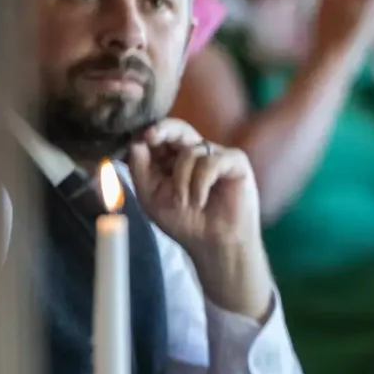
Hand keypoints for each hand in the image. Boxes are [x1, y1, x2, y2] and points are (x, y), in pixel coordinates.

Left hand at [128, 120, 258, 252]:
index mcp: (175, 158)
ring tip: (186, 203)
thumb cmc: (184, 223)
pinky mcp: (236, 162)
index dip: (148, 133)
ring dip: (182, 180)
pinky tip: (200, 201)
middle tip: (151, 136)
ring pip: (192, 152)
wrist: (214, 245)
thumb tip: (136, 143)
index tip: (138, 137)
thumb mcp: (151, 197)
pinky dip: (200, 184)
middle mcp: (198, 152)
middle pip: (179, 128)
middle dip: (163, 130)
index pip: (161, 136)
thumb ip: (141, 170)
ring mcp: (218, 156)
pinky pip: (211, 163)